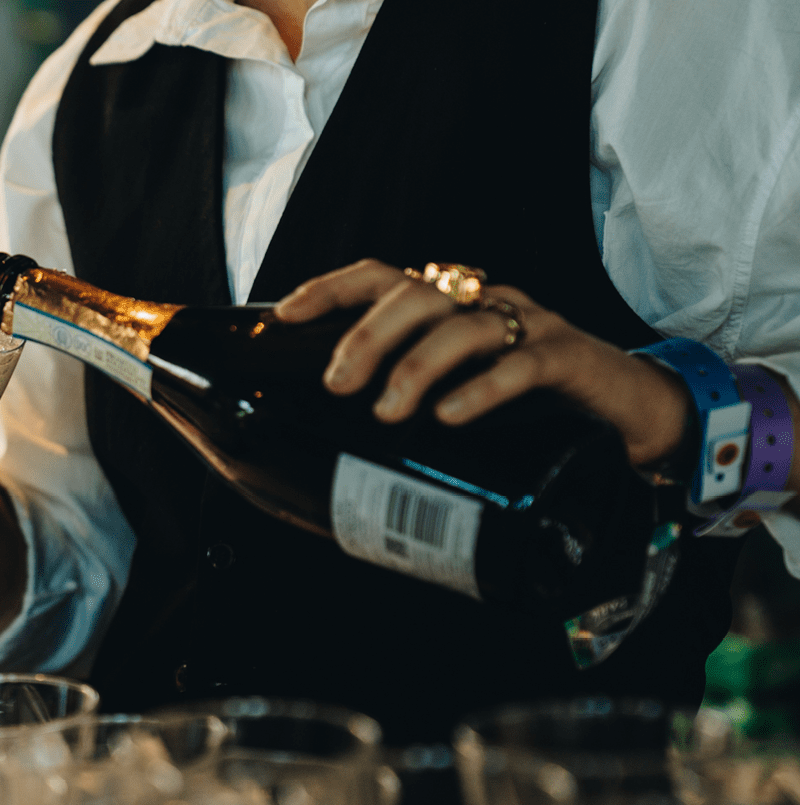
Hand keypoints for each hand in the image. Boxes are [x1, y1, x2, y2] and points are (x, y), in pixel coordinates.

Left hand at [272, 259, 691, 467]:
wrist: (628, 410)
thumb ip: (409, 389)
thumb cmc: (531, 398)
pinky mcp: (570, 357)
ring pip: (463, 327)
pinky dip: (482, 389)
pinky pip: (523, 364)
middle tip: (339, 385)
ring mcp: (530, 325)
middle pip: (416, 297)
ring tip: (388, 412)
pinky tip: (451, 415)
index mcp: (452, 304)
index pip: (381, 277)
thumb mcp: (459, 385)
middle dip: (369, 338)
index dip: (330, 289)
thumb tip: (333, 422)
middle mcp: (486, 302)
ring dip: (416, 368)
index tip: (283, 315)